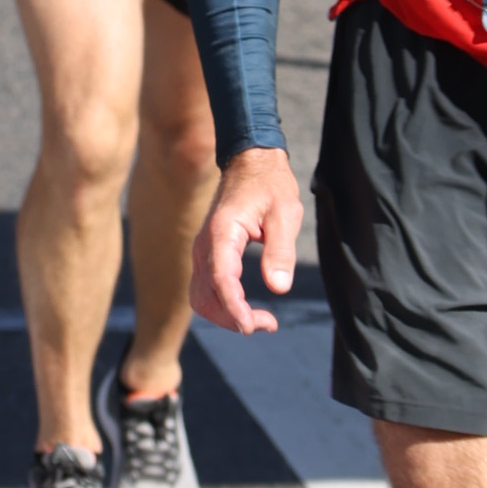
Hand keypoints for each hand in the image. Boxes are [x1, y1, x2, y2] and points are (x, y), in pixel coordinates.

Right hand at [191, 147, 303, 333]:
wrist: (250, 162)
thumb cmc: (270, 185)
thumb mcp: (285, 214)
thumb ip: (280, 250)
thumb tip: (278, 288)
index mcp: (222, 233)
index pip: (221, 280)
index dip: (234, 308)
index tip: (252, 326)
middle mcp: (205, 245)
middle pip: (205, 297)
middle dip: (232, 318)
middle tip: (268, 324)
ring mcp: (203, 251)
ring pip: (201, 297)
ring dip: (226, 316)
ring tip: (261, 321)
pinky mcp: (208, 255)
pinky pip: (206, 288)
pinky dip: (222, 305)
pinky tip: (247, 309)